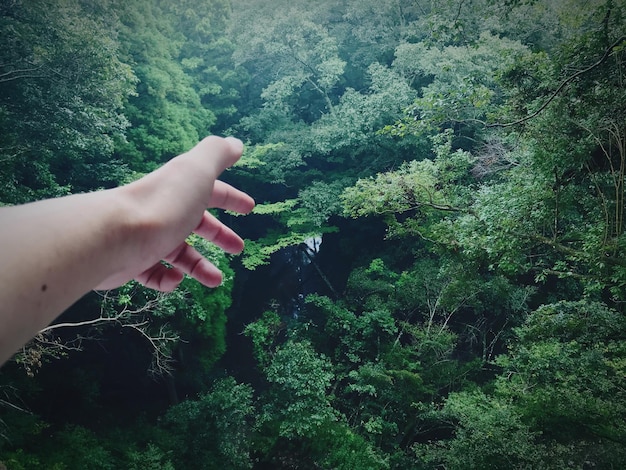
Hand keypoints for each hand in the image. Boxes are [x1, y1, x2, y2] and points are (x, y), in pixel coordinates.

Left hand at [95, 136, 254, 291]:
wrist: (114, 236)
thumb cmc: (163, 204)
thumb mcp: (196, 171)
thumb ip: (217, 155)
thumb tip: (235, 143)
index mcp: (182, 190)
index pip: (212, 192)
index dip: (231, 198)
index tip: (249, 208)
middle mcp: (166, 211)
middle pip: (197, 223)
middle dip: (220, 235)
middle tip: (238, 249)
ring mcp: (149, 237)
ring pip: (179, 254)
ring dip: (200, 266)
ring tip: (215, 280)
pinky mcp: (134, 262)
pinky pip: (155, 274)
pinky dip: (168, 279)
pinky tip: (176, 280)